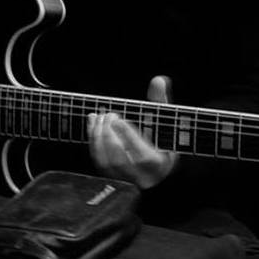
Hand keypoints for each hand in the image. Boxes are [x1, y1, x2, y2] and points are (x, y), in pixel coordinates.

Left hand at [86, 75, 177, 189]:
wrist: (158, 164)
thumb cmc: (163, 138)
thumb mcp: (166, 121)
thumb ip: (160, 100)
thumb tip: (158, 81)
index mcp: (158, 164)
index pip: (143, 156)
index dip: (128, 138)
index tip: (118, 120)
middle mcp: (141, 176)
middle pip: (120, 161)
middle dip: (110, 136)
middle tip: (110, 115)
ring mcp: (125, 178)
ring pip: (106, 164)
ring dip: (98, 138)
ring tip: (99, 117)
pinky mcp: (112, 175)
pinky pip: (99, 162)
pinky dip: (93, 141)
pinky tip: (93, 122)